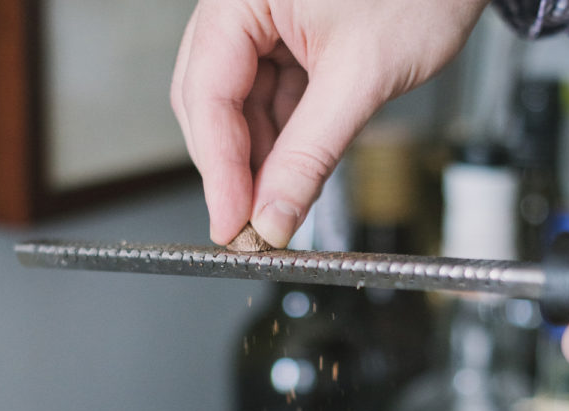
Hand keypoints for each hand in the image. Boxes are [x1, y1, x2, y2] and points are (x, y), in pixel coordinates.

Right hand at [170, 0, 488, 246]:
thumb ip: (310, 155)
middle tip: (251, 229)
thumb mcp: (361, 77)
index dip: (218, 171)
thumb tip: (274, 217)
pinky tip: (292, 176)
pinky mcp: (288, 38)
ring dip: (259, 164)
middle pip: (212, 103)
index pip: (208, 93)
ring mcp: (263, 20)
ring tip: (278, 208)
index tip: (231, 227)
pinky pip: (270, 100)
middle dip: (235, 170)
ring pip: (240, 109)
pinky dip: (282, 142)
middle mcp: (242, 3)